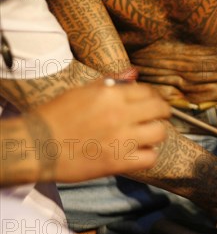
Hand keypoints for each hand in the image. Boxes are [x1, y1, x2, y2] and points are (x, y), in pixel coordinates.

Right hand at [34, 79, 170, 181]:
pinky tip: (140, 153)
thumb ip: (110, 82)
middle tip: (157, 117)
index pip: (148, 91)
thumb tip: (134, 72)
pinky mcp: (120, 161)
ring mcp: (122, 139)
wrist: (37, 146)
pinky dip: (149, 156)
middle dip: (162, 112)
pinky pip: (151, 158)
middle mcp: (120, 114)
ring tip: (148, 136)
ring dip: (157, 134)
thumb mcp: (81, 92)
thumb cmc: (55, 117)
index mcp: (111, 94)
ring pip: (160, 133)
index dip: (153, 97)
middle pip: (160, 109)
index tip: (151, 102)